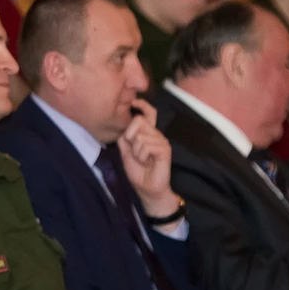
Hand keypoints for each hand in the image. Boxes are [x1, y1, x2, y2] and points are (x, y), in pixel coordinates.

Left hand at [117, 101, 178, 216]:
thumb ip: (124, 138)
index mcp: (148, 133)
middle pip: (138, 121)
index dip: (142, 105)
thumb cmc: (137, 170)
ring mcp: (161, 140)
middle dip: (130, 138)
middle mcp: (156, 134)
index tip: (134, 101)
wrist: (146, 188)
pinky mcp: (165, 149)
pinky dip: (142, 156)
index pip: (149, 113)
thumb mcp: (125, 152)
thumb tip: (123, 124)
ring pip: (140, 136)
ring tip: (143, 160)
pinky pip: (146, 145)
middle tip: (136, 153)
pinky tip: (148, 162)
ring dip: (136, 152)